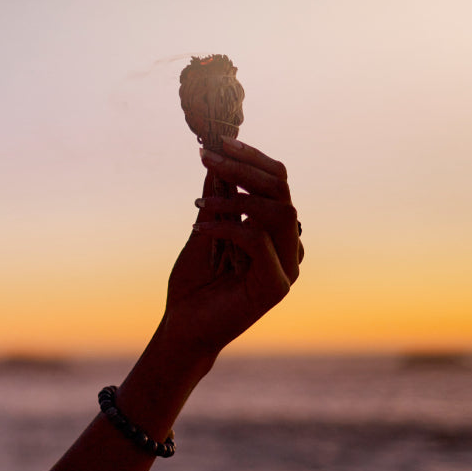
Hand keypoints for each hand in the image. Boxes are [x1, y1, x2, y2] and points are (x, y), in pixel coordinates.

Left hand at [161, 138, 301, 356]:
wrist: (184, 328)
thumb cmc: (193, 284)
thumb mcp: (202, 231)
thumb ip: (215, 201)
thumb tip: (216, 161)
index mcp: (274, 231)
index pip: (277, 182)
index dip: (252, 159)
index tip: (219, 142)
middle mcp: (287, 246)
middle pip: (282, 191)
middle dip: (245, 168)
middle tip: (208, 156)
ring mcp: (287, 266)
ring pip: (279, 213)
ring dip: (238, 196)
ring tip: (201, 200)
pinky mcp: (276, 286)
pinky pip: (258, 242)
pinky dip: (226, 228)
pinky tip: (198, 229)